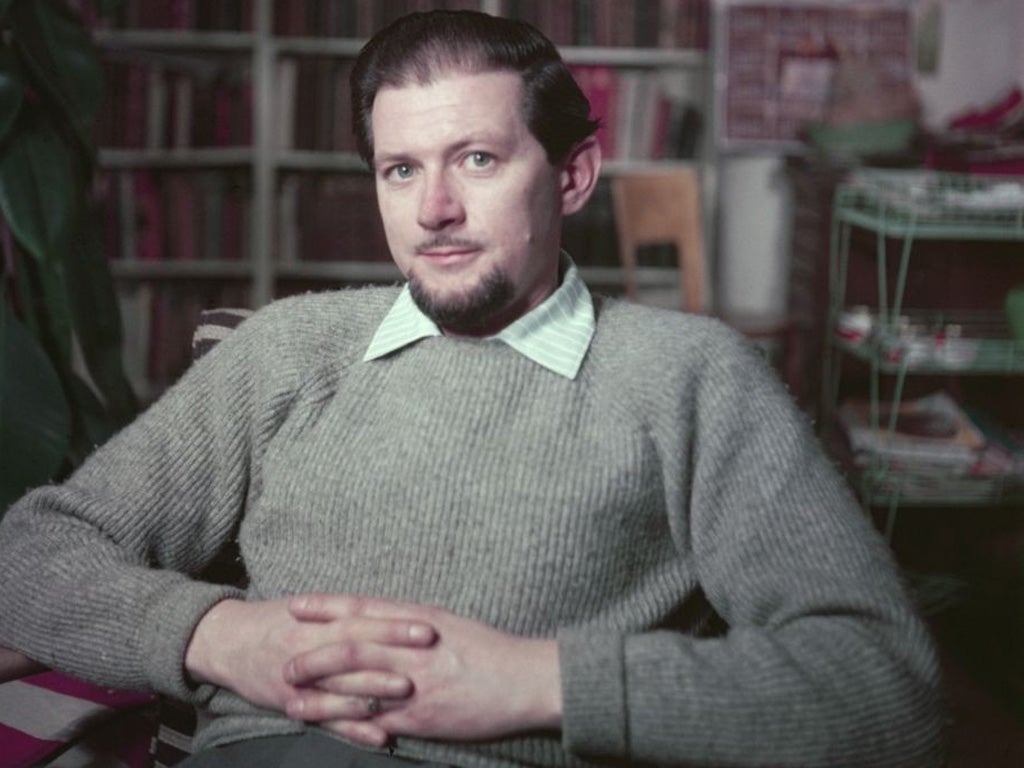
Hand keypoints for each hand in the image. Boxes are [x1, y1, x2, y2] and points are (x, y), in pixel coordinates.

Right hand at [184, 597, 436, 715]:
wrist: (226, 642)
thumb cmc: (275, 622)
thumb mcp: (309, 611)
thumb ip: (348, 613)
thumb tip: (397, 613)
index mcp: (317, 621)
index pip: (361, 619)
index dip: (394, 623)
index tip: (427, 625)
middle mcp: (310, 648)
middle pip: (356, 648)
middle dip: (393, 650)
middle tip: (429, 652)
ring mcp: (302, 680)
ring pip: (342, 686)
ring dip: (376, 689)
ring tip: (409, 691)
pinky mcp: (294, 705)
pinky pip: (328, 720)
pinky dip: (355, 729)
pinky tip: (381, 736)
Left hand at [284, 595, 561, 746]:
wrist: (523, 679)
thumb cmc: (488, 649)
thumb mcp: (448, 622)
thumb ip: (411, 621)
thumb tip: (382, 619)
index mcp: (417, 620)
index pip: (363, 609)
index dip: (326, 607)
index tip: (296, 604)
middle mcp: (411, 649)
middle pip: (350, 647)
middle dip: (312, 654)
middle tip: (283, 660)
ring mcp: (414, 684)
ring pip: (356, 686)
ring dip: (319, 693)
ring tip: (290, 697)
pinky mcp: (420, 716)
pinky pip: (376, 720)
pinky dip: (348, 724)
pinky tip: (326, 726)